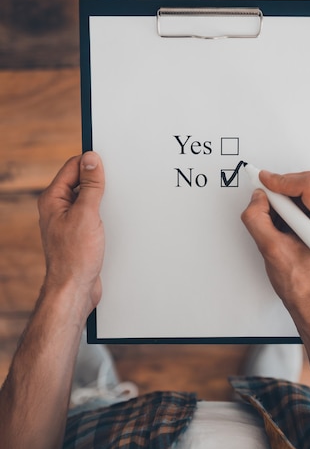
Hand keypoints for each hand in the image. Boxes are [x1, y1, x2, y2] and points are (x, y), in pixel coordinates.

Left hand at [38, 152, 104, 314]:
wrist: (75, 289)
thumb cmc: (75, 256)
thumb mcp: (87, 214)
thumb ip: (91, 186)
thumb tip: (91, 159)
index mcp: (53, 199)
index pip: (72, 167)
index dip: (91, 162)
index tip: (110, 161)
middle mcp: (58, 209)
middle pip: (81, 182)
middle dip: (99, 181)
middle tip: (117, 181)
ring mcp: (69, 222)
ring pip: (89, 200)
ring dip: (103, 200)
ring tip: (116, 203)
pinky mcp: (80, 235)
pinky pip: (93, 216)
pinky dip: (104, 215)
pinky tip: (114, 220)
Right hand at [241, 170, 309, 320]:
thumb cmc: (301, 285)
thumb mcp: (271, 250)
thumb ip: (258, 219)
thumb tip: (257, 197)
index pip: (309, 185)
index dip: (282, 180)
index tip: (262, 181)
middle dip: (283, 189)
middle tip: (263, 200)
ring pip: (309, 191)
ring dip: (287, 199)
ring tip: (273, 218)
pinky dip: (292, 207)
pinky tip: (283, 224)